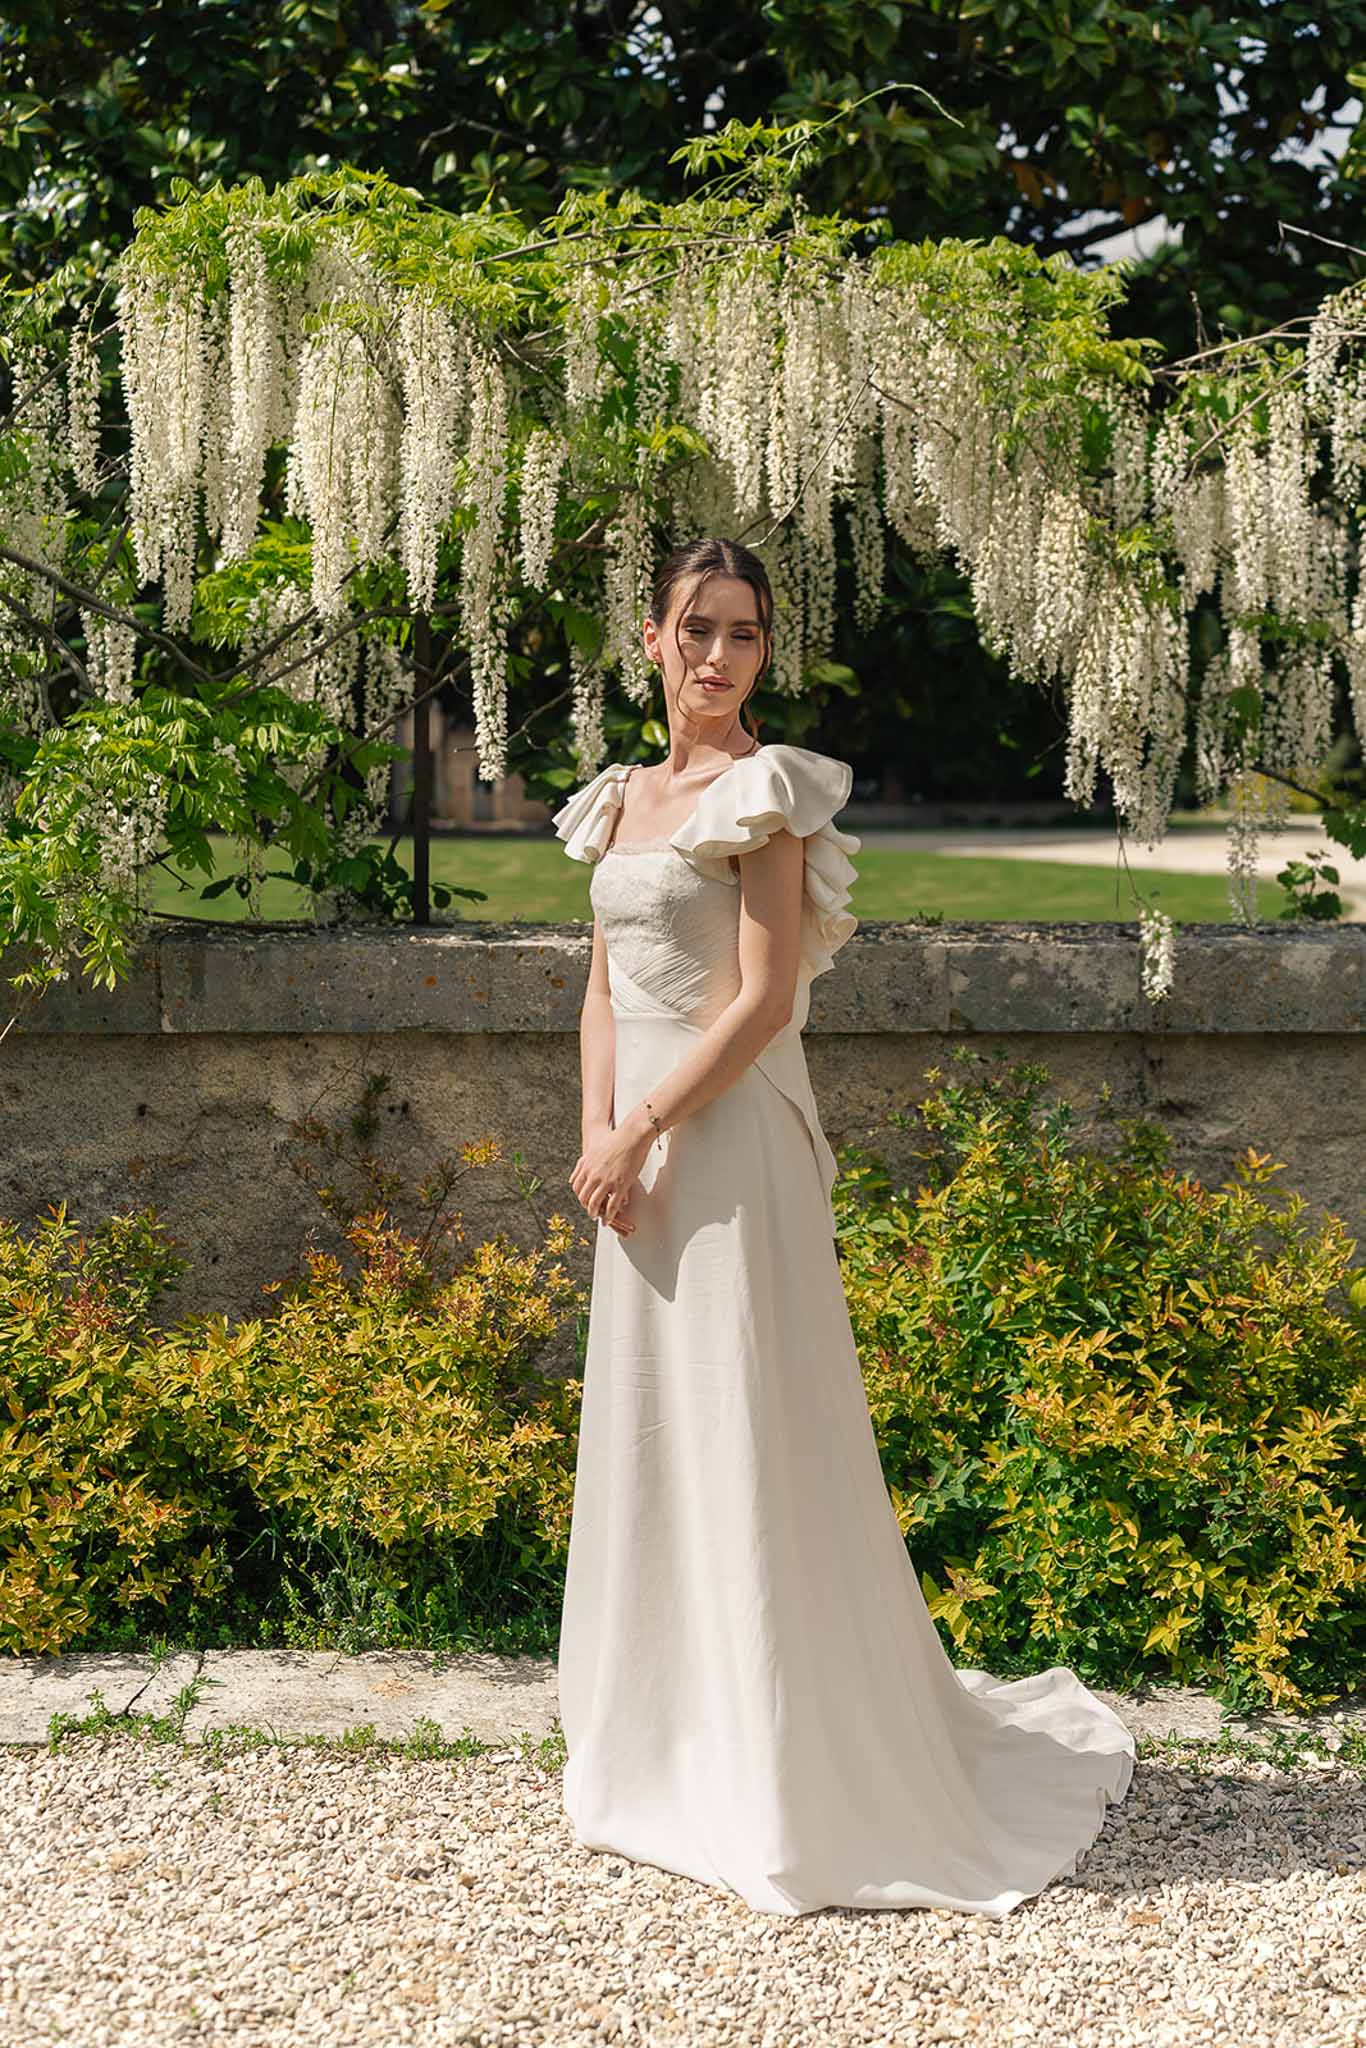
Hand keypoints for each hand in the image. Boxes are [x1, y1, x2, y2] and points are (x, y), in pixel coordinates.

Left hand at [570, 1109, 655, 1235]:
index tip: (584, 1201)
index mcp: (586, 1167)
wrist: (631, 1135)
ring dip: (596, 1214)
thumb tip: (573, 1177)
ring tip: (599, 1219)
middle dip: (587, 1207)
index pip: (576, 1188)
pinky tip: (609, 1220)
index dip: (580, 1197)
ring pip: (595, 1204)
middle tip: (591, 1212)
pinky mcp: (620, 1185)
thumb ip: (582, 1164)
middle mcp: (593, 1175)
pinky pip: (612, 1206)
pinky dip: (609, 1216)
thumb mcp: (592, 1150)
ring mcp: (606, 1181)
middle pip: (584, 1198)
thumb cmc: (614, 1140)